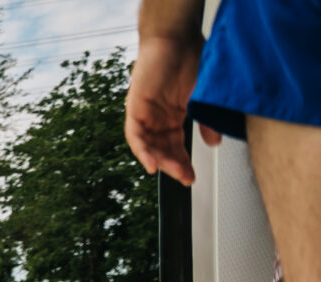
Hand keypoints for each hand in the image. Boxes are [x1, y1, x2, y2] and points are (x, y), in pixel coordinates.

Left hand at [125, 34, 218, 185]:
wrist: (176, 38)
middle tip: (184, 178)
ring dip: (160, 161)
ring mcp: (145, 114)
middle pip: (162, 149)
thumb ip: (206, 121)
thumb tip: (213, 143)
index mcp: (173, 115)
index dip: (182, 163)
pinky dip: (142, 151)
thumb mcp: (203, 97)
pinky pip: (135, 136)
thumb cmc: (190, 59)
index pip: (175, 146)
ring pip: (148, 146)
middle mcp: (157, 117)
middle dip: (173, 165)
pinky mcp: (134, 108)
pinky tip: (150, 164)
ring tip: (172, 172)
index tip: (190, 177)